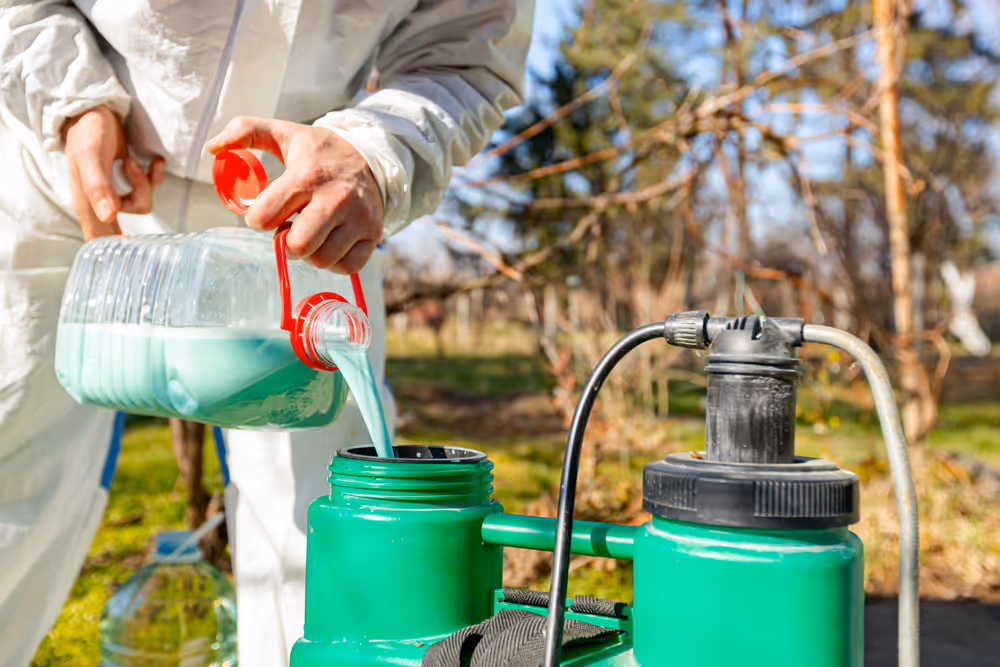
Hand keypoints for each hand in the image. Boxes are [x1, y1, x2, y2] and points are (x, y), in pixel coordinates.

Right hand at [63, 105, 165, 240]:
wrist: (92, 109)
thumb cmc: (86, 132)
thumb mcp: (91, 157)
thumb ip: (99, 187)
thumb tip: (108, 216)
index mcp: (86, 203)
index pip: (98, 240)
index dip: (114, 251)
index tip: (134, 251)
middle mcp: (99, 202)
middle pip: (125, 226)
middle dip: (138, 204)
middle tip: (135, 178)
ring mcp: (113, 193)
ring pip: (141, 204)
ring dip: (144, 183)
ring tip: (129, 161)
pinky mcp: (126, 181)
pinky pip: (148, 189)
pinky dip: (153, 176)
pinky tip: (152, 162)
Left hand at [206, 117, 383, 273]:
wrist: (372, 157)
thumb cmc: (321, 151)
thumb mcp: (284, 133)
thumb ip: (245, 132)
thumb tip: (212, 148)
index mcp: (306, 175)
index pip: (265, 217)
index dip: (259, 219)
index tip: (268, 212)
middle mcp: (335, 199)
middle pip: (298, 246)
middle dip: (285, 242)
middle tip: (290, 229)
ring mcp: (358, 219)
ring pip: (322, 260)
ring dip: (310, 254)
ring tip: (311, 233)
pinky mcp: (373, 235)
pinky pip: (347, 267)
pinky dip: (334, 262)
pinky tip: (330, 243)